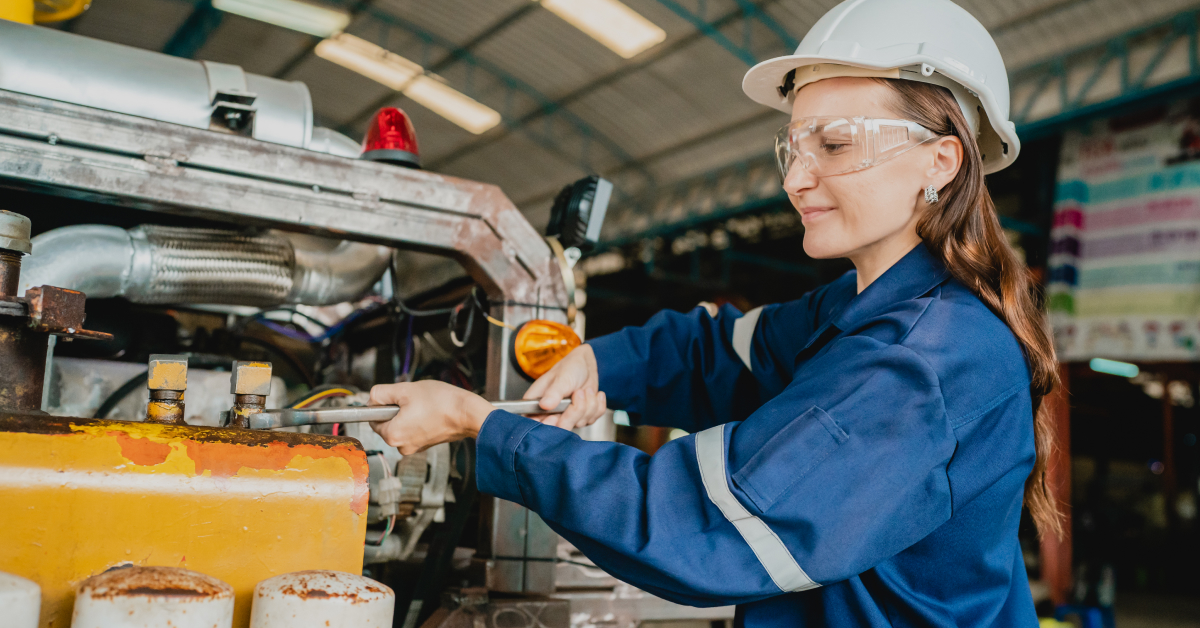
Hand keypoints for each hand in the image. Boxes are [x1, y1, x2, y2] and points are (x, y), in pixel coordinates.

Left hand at [368, 380, 494, 454]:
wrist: (467, 413)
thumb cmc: (441, 402)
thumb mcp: (405, 389)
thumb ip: (381, 393)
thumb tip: (372, 399)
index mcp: (392, 435)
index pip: (373, 418)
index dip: (383, 404)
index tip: (397, 397)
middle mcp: (401, 446)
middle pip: (387, 422)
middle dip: (397, 409)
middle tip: (413, 400)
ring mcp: (414, 447)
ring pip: (401, 425)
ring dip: (408, 414)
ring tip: (424, 405)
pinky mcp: (425, 444)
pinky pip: (413, 429)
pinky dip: (418, 420)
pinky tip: (430, 412)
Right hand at [523, 344, 606, 429]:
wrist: (584, 365)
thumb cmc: (569, 368)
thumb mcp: (561, 378)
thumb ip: (553, 392)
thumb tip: (545, 405)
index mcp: (537, 405)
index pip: (536, 424)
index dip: (549, 424)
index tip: (557, 415)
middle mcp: (550, 414)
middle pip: (561, 428)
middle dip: (575, 411)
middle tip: (578, 393)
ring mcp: (566, 417)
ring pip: (580, 423)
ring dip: (588, 404)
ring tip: (585, 389)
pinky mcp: (581, 417)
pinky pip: (592, 419)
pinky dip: (597, 405)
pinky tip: (593, 394)